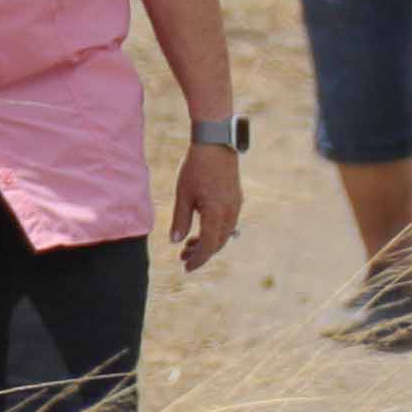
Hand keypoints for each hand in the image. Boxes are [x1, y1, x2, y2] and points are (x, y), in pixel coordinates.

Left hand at [171, 141, 240, 271]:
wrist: (216, 144)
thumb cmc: (196, 167)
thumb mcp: (183, 195)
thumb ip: (180, 220)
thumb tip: (175, 241)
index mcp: (216, 214)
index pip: (209, 246)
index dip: (198, 259)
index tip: (186, 267)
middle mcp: (230, 213)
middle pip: (218, 243)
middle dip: (201, 252)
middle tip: (183, 256)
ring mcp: (236, 206)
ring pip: (225, 233)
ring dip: (209, 241)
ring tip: (190, 243)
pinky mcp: (236, 199)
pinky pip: (228, 222)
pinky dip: (216, 230)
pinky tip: (203, 227)